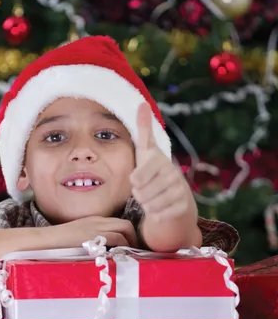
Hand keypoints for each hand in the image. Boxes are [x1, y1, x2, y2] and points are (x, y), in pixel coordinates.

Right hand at [49, 216, 137, 248]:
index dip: (129, 234)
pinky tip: (121, 256)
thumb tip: (106, 253)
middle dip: (134, 238)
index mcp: (95, 220)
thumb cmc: (60, 243)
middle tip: (134, 251)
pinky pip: (116, 238)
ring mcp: (97, 228)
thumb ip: (93, 239)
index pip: (119, 223)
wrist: (47, 240)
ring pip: (123, 230)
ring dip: (130, 243)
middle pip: (126, 224)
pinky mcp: (95, 237)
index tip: (130, 246)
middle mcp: (98, 222)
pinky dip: (122, 246)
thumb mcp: (79, 237)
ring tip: (130, 255)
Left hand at [130, 103, 195, 222]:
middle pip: (141, 194)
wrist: (176, 193)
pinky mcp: (183, 206)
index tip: (137, 179)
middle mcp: (172, 174)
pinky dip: (156, 214)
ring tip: (151, 197)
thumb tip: (142, 103)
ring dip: (146, 205)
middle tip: (144, 190)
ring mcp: (179, 190)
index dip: (135, 181)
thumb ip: (143, 130)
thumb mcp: (146, 151)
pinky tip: (159, 207)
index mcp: (160, 161)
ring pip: (150, 206)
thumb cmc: (154, 170)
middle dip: (139, 195)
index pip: (138, 177)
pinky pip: (160, 215)